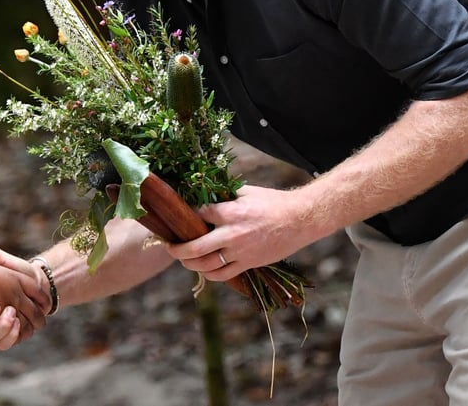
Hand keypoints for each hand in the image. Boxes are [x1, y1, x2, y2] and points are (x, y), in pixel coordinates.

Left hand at [165, 184, 316, 279]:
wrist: (299, 220)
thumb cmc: (273, 202)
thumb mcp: (246, 192)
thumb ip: (225, 195)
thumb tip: (206, 193)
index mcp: (229, 212)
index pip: (196, 215)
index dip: (184, 216)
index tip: (178, 218)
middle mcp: (231, 234)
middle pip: (194, 247)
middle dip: (176, 248)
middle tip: (168, 246)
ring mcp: (239, 252)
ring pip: (205, 265)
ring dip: (189, 264)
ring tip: (183, 259)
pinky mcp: (248, 264)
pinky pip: (222, 275)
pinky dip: (209, 274)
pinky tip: (203, 270)